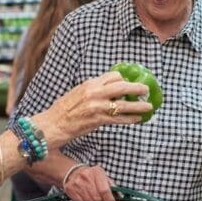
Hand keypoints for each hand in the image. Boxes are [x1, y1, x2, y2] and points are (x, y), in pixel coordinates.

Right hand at [33, 72, 151, 145]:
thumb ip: (93, 90)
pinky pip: (119, 119)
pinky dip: (130, 119)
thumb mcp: (77, 93)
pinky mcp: (98, 120)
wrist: (52, 124)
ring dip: (139, 106)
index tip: (130, 82)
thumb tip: (107, 91)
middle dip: (137, 88)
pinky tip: (138, 119)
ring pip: (124, 104)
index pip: (113, 76)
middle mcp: (95, 92)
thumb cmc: (63, 110)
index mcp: (90, 84)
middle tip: (146, 90)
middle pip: (122, 87)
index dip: (124, 79)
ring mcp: (97, 107)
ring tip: (148, 106)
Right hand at [63, 164, 116, 200]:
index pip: (105, 190)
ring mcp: (77, 183)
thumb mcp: (104, 177)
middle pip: (98, 198)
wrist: (73, 172)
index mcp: (97, 172)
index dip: (110, 200)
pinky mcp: (70, 189)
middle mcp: (86, 176)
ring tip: (95, 199)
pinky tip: (87, 198)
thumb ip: (113, 188)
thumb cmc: (92, 176)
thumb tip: (122, 200)